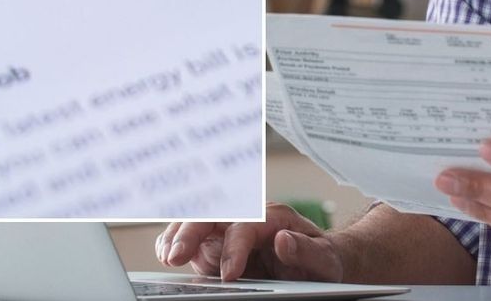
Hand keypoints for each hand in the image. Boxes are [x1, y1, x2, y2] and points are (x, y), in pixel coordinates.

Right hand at [156, 203, 343, 282]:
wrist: (319, 260)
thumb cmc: (323, 259)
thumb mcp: (325, 259)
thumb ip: (306, 250)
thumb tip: (283, 241)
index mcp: (274, 217)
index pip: (246, 226)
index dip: (234, 249)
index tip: (228, 275)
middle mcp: (248, 217)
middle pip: (213, 214)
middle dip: (191, 233)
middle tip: (176, 258)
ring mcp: (230, 228)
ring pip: (196, 222)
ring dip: (178, 235)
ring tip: (167, 257)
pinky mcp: (219, 243)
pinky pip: (191, 236)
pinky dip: (175, 241)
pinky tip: (166, 253)